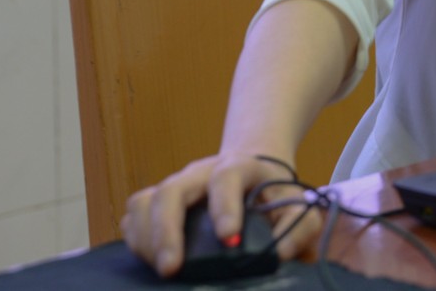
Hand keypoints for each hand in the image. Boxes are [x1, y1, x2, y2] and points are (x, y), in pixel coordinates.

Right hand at [121, 152, 321, 276]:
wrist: (253, 173)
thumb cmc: (273, 193)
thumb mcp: (297, 203)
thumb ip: (301, 227)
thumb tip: (281, 254)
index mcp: (239, 167)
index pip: (226, 178)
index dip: (224, 207)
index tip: (229, 238)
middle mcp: (201, 172)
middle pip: (172, 189)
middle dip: (167, 230)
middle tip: (171, 267)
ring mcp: (176, 184)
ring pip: (146, 201)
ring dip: (147, 238)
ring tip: (162, 269)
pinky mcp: (158, 200)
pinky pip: (134, 214)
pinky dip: (135, 237)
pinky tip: (148, 260)